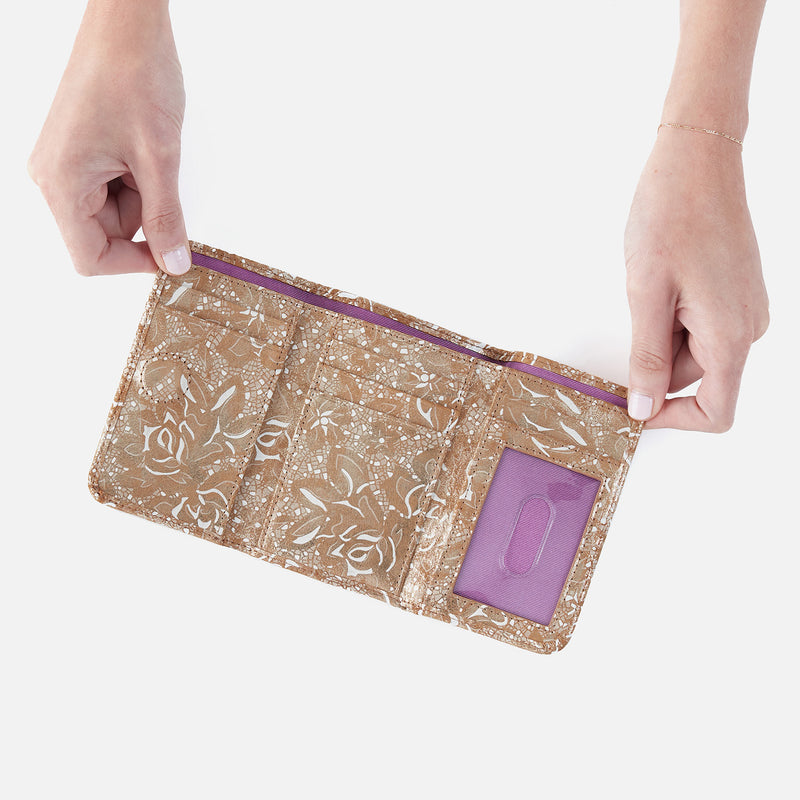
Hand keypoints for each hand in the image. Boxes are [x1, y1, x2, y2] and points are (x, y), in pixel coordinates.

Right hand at [27, 0, 188, 275]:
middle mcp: (54, 177)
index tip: (170, 255)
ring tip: (151, 153)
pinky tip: (144, 149)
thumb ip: (165, 218)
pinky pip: (113, 189)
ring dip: (144, 197)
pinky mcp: (82, 154)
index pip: (89, 257)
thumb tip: (174, 262)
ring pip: (114, 213)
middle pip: (104, 235)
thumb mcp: (159, 159)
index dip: (133, 263)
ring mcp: (67, 165)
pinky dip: (138, 180)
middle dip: (143, 219)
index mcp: (60, 183)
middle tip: (162, 180)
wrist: (127, 23)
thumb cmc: (134, 74)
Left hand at [624, 126, 768, 431]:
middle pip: (697, 380)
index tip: (633, 406)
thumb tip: (643, 408)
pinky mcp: (734, 294)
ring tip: (646, 289)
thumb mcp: (646, 295)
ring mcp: (743, 309)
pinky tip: (659, 283)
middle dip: (654, 364)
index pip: (716, 411)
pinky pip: (700, 328)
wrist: (698, 160)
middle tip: (628, 317)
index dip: (672, 419)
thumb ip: (646, 358)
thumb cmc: (672, 216)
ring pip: (693, 353)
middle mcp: (747, 327)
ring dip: (659, 338)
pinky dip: (671, 320)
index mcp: (730, 335)